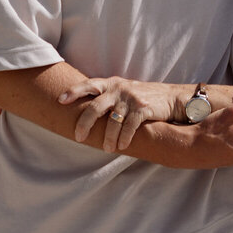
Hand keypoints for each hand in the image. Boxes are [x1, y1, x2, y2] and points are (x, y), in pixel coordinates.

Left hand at [59, 76, 183, 150]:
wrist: (172, 98)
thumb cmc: (143, 97)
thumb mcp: (124, 91)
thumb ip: (107, 96)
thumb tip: (84, 112)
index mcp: (112, 83)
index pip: (89, 84)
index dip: (74, 91)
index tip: (61, 100)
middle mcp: (119, 89)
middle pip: (95, 106)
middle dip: (84, 123)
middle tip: (78, 137)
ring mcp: (131, 98)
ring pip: (113, 121)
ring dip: (108, 138)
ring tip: (107, 149)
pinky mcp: (143, 108)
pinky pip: (129, 126)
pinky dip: (124, 138)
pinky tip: (121, 146)